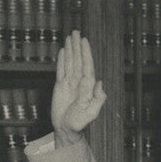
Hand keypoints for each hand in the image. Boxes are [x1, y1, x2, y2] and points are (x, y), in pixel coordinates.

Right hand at [51, 31, 106, 146]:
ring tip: (69, 37)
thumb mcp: (91, 112)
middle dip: (77, 46)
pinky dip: (61, 60)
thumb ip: (97, 98)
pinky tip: (62, 51)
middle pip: (78, 60)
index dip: (85, 53)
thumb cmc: (80, 123)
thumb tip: (100, 83)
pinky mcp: (60, 87)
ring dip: (70, 50)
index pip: (87, 65)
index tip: (83, 41)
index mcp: (88, 86)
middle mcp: (79, 82)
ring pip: (70, 62)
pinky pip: (61, 70)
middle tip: (76, 32)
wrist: (66, 129)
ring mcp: (69, 83)